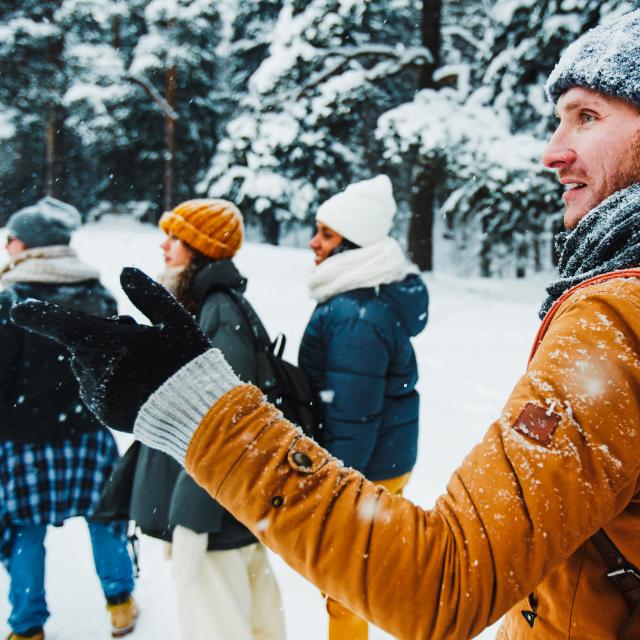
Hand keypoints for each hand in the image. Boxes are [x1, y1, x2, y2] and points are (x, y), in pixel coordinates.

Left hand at [10, 267, 209, 431]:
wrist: (198, 415)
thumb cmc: (188, 363)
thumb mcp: (176, 321)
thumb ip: (148, 295)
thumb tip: (124, 271)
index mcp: (110, 344)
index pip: (62, 325)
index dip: (37, 316)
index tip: (18, 310)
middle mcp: (96, 371)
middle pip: (80, 344)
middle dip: (99, 336)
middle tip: (138, 338)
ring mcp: (98, 395)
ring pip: (86, 367)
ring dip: (103, 359)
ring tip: (143, 365)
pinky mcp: (105, 413)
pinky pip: (95, 389)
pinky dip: (109, 381)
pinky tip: (140, 384)